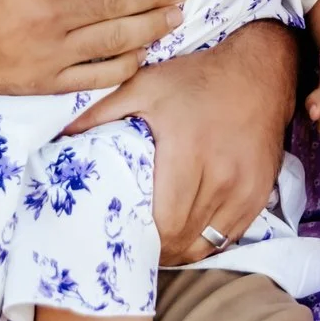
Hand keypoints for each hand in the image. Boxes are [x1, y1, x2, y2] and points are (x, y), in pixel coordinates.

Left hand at [64, 21, 296, 265]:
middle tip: (137, 244)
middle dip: (158, 248)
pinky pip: (232, 235)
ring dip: (183, 249)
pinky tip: (190, 234)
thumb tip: (59, 136)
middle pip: (185, 238)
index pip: (165, 222)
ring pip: (208, 243)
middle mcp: (221, 174)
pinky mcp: (260, 193)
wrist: (259, 72)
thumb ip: (101, 112)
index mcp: (188, 151)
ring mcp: (245, 188)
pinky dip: (208, 241)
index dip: (144, 239)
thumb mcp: (145, 85)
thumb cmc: (197, 78)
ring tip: (161, 244)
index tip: (126, 236)